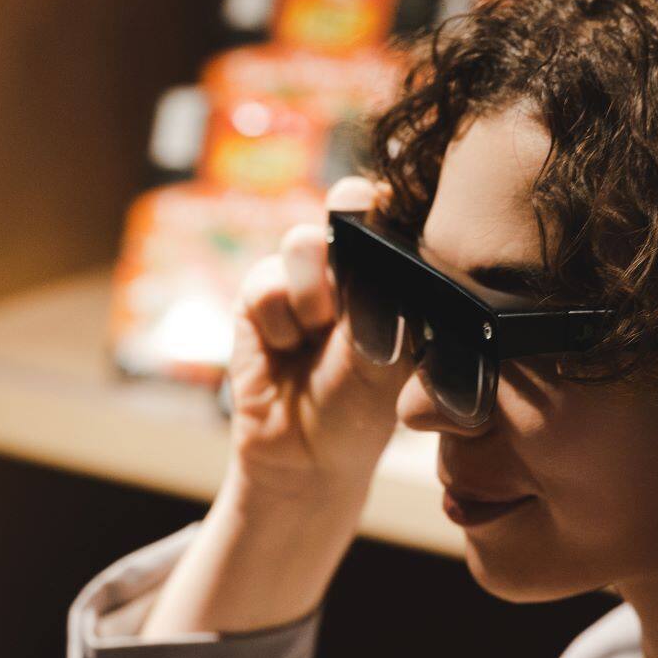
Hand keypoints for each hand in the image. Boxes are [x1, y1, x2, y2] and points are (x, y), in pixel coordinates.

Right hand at [140, 177, 412, 637]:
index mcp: (394, 273)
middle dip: (353, 211)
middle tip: (357, 229)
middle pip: (349, 201)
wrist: (308, 457)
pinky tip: (287, 351)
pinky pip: (265, 283)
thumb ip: (390, 297)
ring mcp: (303, 278)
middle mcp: (349, 266)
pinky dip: (279, 322)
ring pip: (303, 242)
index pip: (399, 214)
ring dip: (315, 292)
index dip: (395, 203)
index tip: (397, 207)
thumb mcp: (393, 353)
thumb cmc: (364, 409)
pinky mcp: (258, 297)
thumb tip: (387, 244)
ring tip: (321, 334)